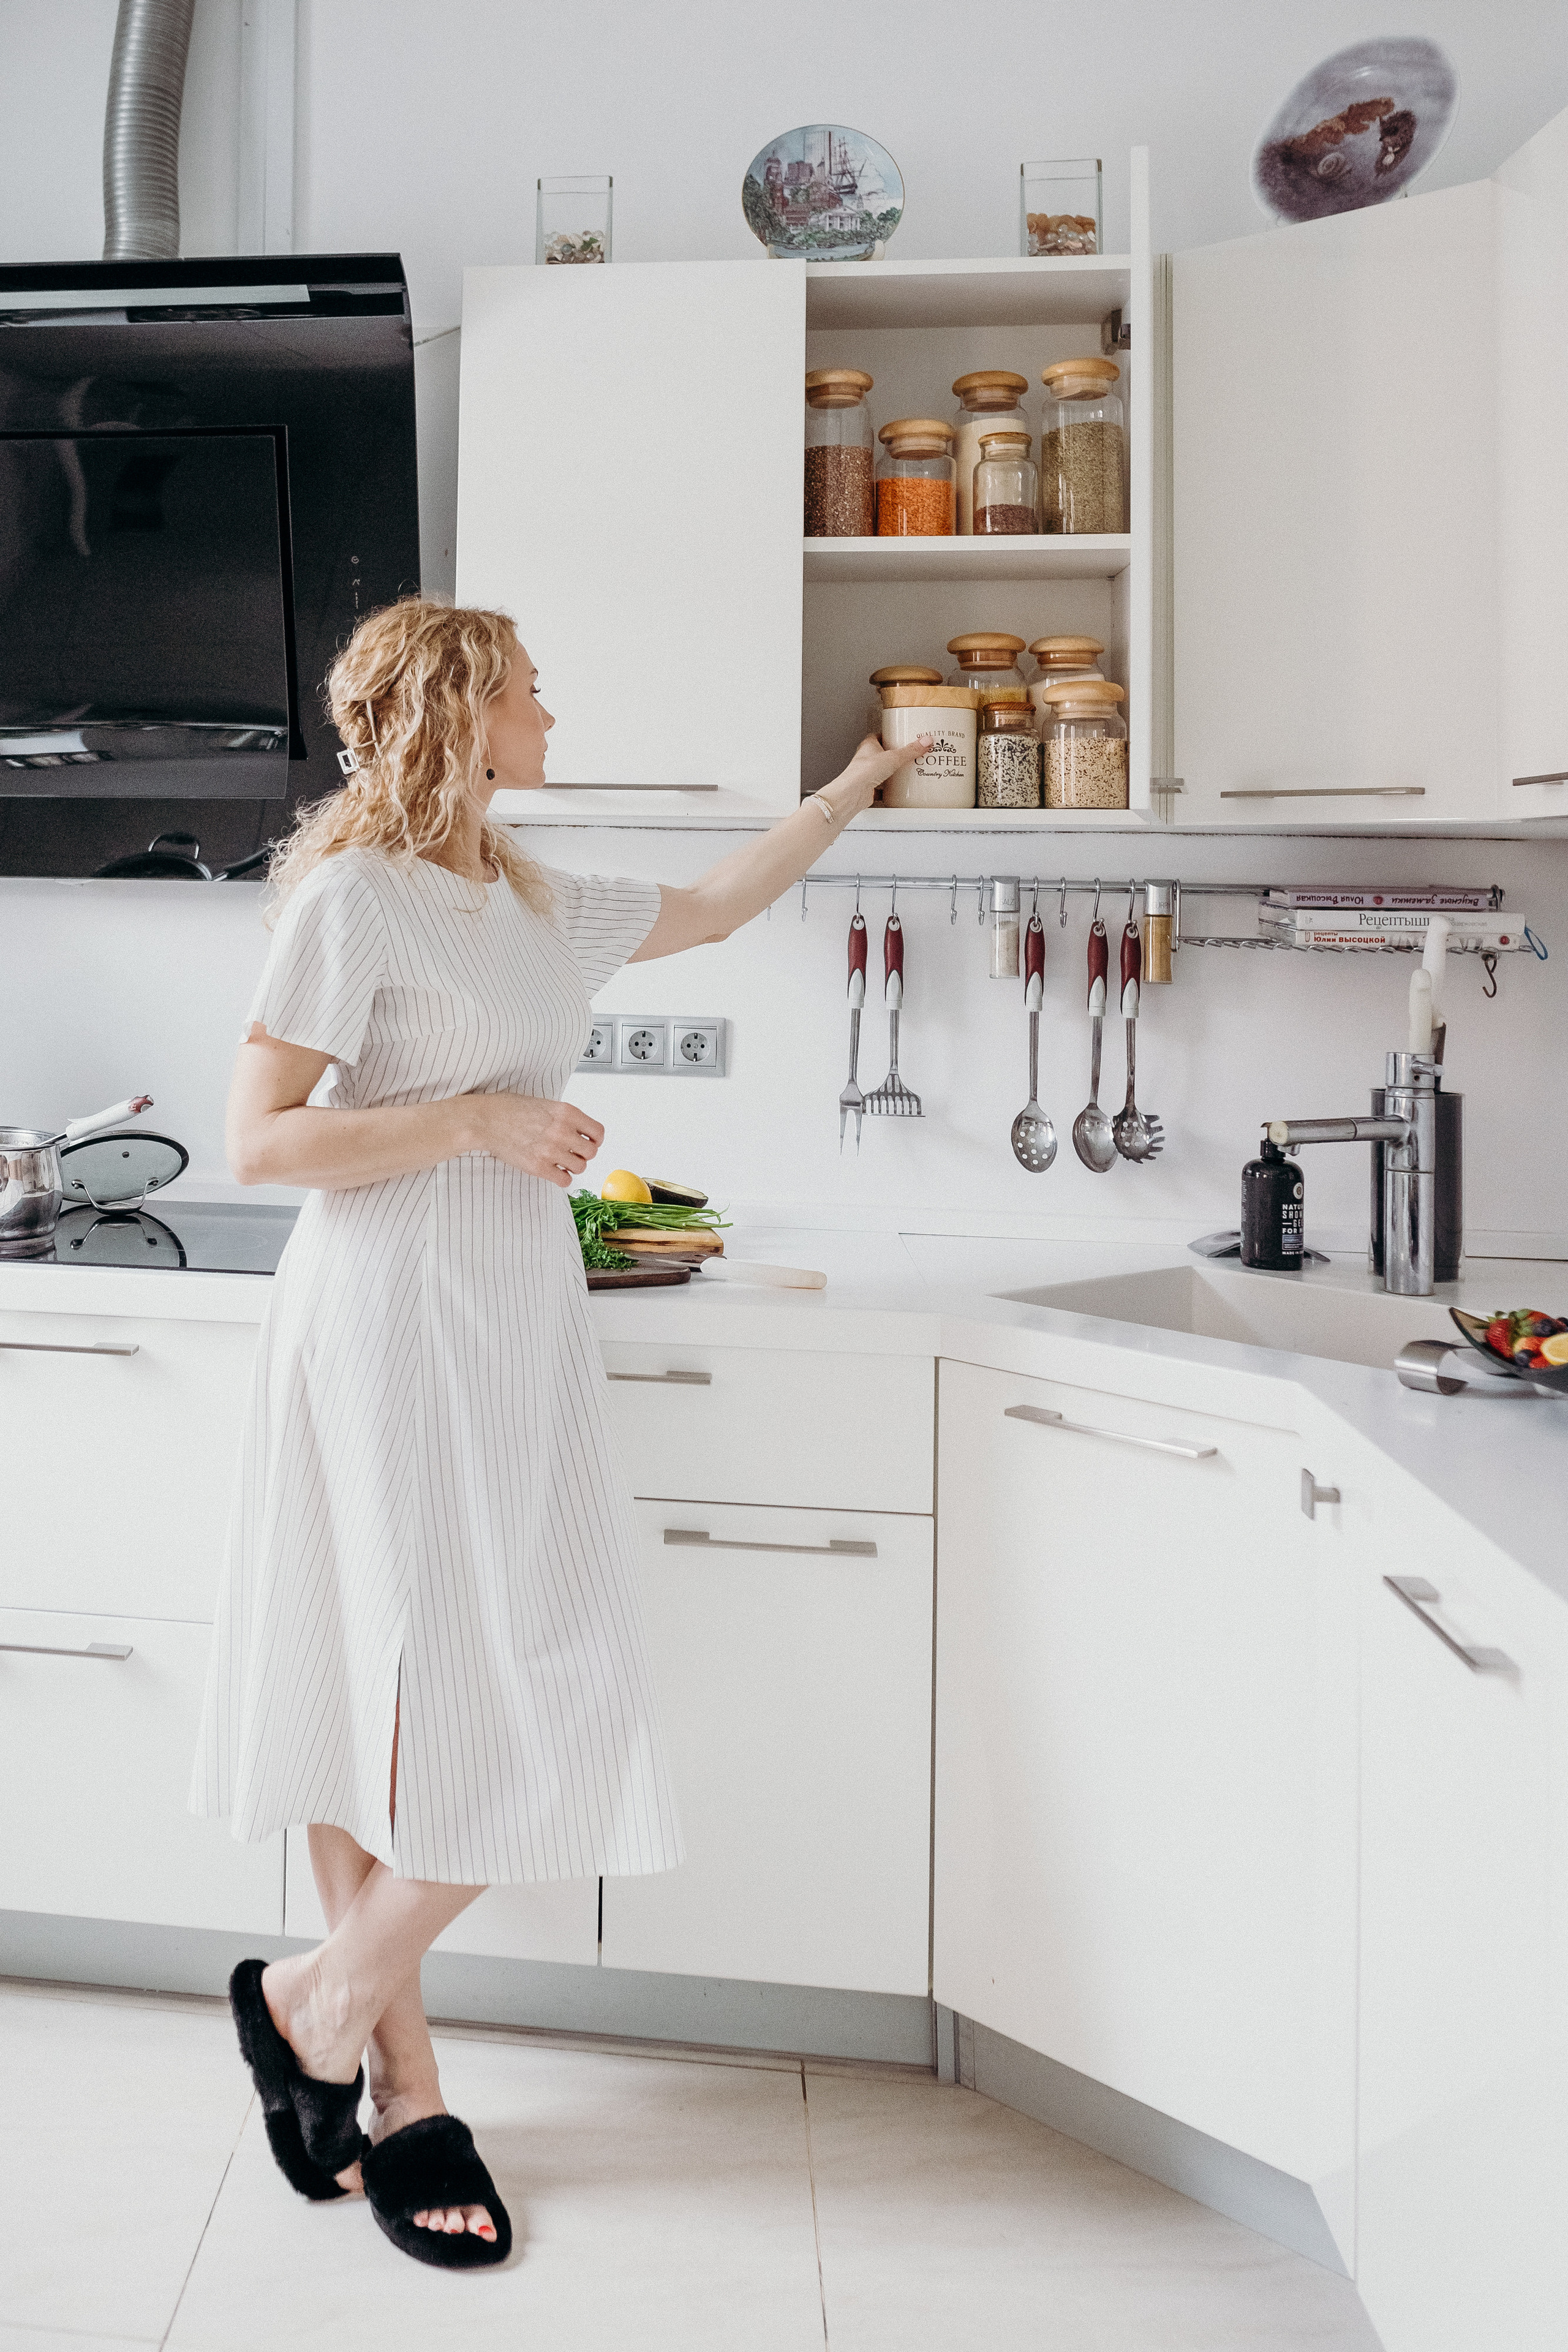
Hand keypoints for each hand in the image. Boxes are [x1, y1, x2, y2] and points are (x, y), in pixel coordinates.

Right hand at [468, 1092, 604, 1187]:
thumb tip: (578, 1130)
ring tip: (562, 1162)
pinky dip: (562, 1178)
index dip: (596, 1140)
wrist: (485, 1120)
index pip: (598, 1132)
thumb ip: (564, 1117)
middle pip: (591, 1152)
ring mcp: (550, 1150)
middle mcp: (562, 1131)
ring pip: (580, 1167)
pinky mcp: (538, 1166)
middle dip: (584, 1154)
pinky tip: (554, 1171)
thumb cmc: (509, 1109)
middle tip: (573, 1153)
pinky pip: (564, 1180)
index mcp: (566, 1112)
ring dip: (573, 1166)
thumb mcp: (544, 1103)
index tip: (590, 1142)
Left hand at [820, 731, 932, 821]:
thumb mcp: (893, 757)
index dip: (888, 735)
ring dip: (891, 771)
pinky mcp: (869, 788)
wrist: (853, 793)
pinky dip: (889, 788)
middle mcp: (865, 759)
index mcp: (868, 746)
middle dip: (893, 754)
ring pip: (880, 771)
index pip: (878, 736)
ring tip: (905, 771)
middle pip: (881, 754)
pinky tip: (897, 789)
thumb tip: (924, 741)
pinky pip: (881, 788)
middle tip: (906, 754)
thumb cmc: (864, 771)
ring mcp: (866, 774)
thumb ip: (910, 751)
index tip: (898, 736)